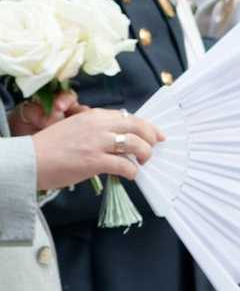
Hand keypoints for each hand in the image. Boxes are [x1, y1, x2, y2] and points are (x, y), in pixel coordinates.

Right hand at [26, 99, 160, 196]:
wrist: (31, 159)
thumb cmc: (52, 146)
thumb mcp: (76, 127)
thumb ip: (98, 129)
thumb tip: (120, 138)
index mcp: (94, 115)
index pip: (129, 116)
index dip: (148, 126)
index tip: (157, 135)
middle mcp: (99, 125)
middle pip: (138, 127)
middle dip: (151, 138)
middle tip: (152, 150)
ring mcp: (98, 143)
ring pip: (136, 145)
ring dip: (145, 154)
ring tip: (142, 162)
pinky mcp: (95, 161)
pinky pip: (125, 165)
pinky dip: (132, 171)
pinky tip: (130, 174)